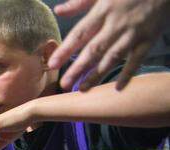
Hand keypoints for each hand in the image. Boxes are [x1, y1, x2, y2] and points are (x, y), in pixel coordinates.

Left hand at [50, 0, 169, 90]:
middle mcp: (117, 24)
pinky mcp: (149, 39)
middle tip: (65, 84)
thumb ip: (80, 2)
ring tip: (83, 89)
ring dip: (97, 74)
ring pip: (113, 57)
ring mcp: (133, 33)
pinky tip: (118, 87)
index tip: (52, 64)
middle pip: (94, 49)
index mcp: (103, 10)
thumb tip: (58, 11)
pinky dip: (128, 74)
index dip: (65, 49)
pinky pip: (137, 59)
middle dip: (78, 68)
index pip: (80, 33)